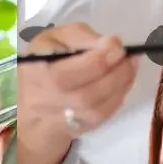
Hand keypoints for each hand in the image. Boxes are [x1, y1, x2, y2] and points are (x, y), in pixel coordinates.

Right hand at [14, 26, 133, 163]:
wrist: (32, 106)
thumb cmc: (44, 65)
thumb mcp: (51, 39)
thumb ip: (78, 35)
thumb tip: (110, 43)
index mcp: (38, 74)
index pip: (70, 72)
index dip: (100, 56)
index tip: (116, 43)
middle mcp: (49, 102)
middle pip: (88, 94)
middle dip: (116, 72)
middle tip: (130, 55)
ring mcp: (65, 119)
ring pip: (99, 108)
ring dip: (122, 84)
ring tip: (130, 65)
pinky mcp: (80, 128)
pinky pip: (104, 115)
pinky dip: (119, 96)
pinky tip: (123, 81)